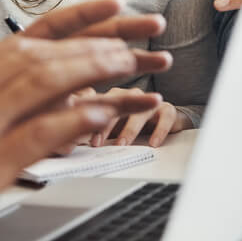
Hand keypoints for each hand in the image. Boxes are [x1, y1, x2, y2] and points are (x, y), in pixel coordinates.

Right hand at [0, 0, 169, 240]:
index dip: (75, 20)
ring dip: (91, 71)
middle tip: (130, 44)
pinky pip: (39, 132)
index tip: (113, 7)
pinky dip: (75, 121)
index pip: (26, 37)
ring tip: (126, 65)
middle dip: (92, 47)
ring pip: (43, 84)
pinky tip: (102, 114)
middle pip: (41, 56)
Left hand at [75, 87, 189, 147]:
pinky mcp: (167, 109)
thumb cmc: (132, 124)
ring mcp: (148, 101)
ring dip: (129, 129)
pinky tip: (153, 143)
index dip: (93, 123)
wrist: (165, 121)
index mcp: (112, 97)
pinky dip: (159, 130)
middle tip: (100, 144)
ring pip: (139, 111)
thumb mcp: (112, 128)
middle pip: (117, 106)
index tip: (89, 141)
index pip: (99, 107)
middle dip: (107, 126)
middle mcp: (130, 95)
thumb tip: (74, 144)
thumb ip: (95, 131)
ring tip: (122, 145)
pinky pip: (164, 117)